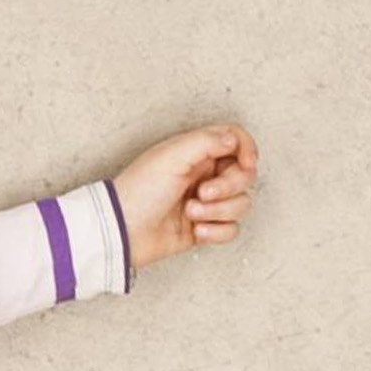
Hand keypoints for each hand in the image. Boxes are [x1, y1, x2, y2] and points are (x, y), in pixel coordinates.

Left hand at [112, 120, 258, 271]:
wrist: (122, 230)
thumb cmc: (139, 191)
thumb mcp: (171, 156)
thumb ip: (207, 141)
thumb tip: (233, 138)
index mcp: (196, 152)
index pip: (235, 139)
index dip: (248, 149)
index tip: (247, 163)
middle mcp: (204, 174)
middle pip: (244, 175)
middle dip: (228, 187)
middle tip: (202, 193)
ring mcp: (206, 202)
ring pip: (241, 204)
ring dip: (218, 211)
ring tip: (190, 213)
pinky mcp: (205, 227)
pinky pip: (231, 229)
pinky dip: (217, 232)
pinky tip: (196, 231)